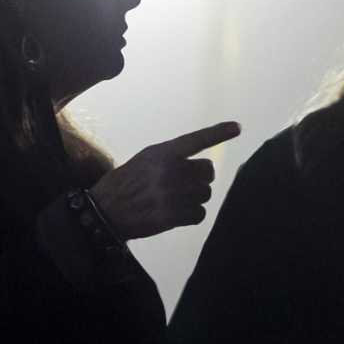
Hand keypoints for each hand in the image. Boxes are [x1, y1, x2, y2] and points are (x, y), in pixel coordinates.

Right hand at [87, 121, 237, 239]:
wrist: (105, 212)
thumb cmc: (125, 183)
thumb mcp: (144, 161)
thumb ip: (169, 158)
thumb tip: (198, 168)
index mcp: (162, 153)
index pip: (196, 140)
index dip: (218, 133)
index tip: (237, 127)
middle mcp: (170, 171)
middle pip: (208, 172)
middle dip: (199, 179)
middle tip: (183, 185)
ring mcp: (173, 194)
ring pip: (205, 194)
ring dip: (195, 198)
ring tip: (174, 201)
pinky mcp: (174, 216)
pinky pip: (200, 214)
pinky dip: (191, 216)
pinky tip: (175, 214)